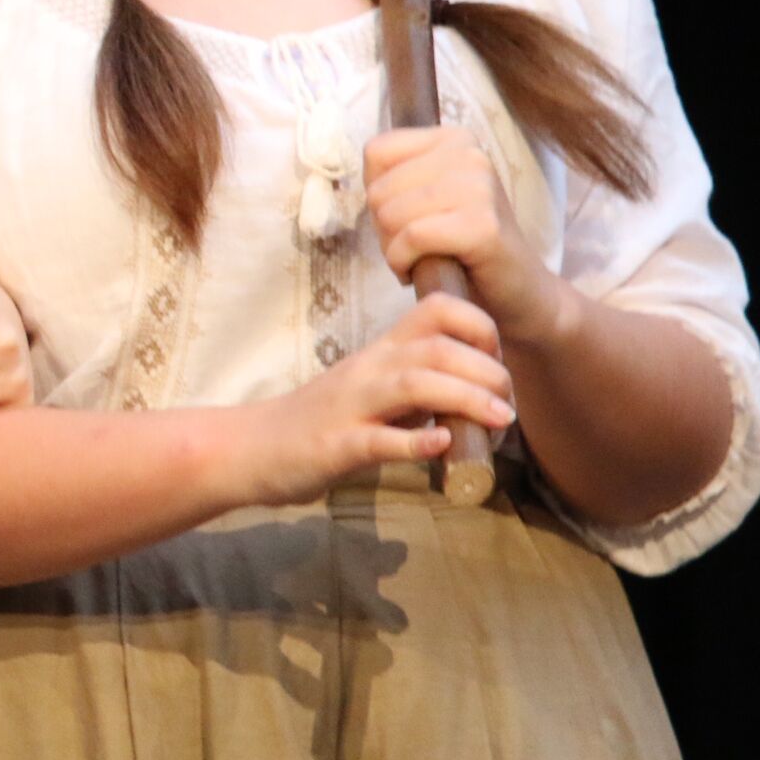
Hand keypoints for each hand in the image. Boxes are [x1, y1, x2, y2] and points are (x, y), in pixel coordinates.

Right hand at [230, 294, 514, 505]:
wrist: (252, 447)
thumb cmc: (319, 421)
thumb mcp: (374, 393)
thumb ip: (418, 391)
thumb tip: (475, 399)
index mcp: (381, 352)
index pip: (437, 311)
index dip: (481, 328)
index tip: (498, 362)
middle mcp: (369, 370)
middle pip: (437, 348)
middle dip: (488, 372)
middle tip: (508, 407)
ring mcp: (351, 406)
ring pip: (415, 385)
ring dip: (467, 400)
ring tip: (499, 421)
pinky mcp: (337, 445)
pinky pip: (380, 439)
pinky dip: (416, 442)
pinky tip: (441, 446)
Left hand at [365, 125, 562, 342]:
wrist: (518, 291)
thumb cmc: (462, 246)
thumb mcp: (425, 198)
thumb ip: (392, 178)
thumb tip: (366, 183)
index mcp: (454, 139)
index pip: (376, 152)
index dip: (377, 193)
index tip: (404, 216)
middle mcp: (470, 153)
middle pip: (379, 189)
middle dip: (384, 227)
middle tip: (413, 246)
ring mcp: (480, 187)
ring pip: (392, 214)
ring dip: (393, 248)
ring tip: (419, 258)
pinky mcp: (483, 226)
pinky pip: (413, 237)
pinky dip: (403, 261)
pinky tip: (420, 271)